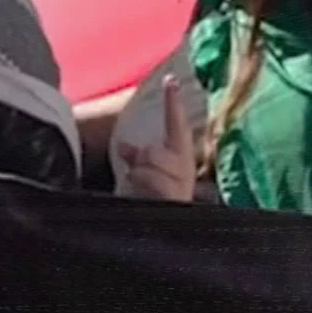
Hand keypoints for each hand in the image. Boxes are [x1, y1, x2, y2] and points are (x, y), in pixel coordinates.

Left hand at [116, 74, 197, 202]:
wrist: (162, 232)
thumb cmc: (155, 199)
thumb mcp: (147, 173)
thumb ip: (139, 157)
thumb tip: (125, 148)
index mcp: (182, 159)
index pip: (178, 126)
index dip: (174, 104)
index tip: (171, 80)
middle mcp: (186, 171)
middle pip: (158, 149)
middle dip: (144, 157)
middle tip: (140, 171)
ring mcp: (182, 187)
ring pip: (153, 161)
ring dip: (141, 174)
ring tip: (145, 190)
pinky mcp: (175, 201)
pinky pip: (154, 182)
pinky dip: (143, 184)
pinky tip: (147, 197)